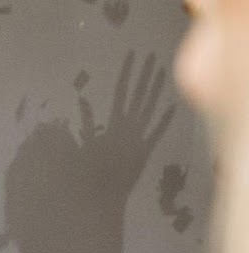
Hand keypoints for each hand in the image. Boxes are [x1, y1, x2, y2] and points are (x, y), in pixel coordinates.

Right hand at [75, 52, 174, 198]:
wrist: (103, 197)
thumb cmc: (87, 172)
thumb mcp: (81, 144)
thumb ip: (85, 123)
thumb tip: (82, 100)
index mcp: (114, 123)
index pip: (122, 91)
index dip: (127, 72)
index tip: (132, 55)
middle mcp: (130, 127)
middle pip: (139, 96)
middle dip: (144, 75)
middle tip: (150, 56)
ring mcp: (140, 139)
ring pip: (150, 110)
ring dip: (156, 90)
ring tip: (160, 72)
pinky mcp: (145, 151)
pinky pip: (157, 133)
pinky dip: (164, 120)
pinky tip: (172, 106)